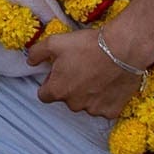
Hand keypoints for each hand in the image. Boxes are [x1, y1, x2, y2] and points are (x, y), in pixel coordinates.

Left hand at [27, 27, 142, 118]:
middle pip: (66, 98)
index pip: (44, 94)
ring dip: (88, 93)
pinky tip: (109, 83)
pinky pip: (104, 108)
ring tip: (97, 74)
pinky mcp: (111, 111)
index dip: (50, 82)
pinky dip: (106, 98)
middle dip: (70, 87)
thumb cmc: (88, 45)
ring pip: (85, 104)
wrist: (123, 49)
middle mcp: (73, 105)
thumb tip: (30, 61)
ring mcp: (93, 110)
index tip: (59, 72)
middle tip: (81, 68)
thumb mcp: (55, 42)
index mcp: (57, 91)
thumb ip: (37, 53)